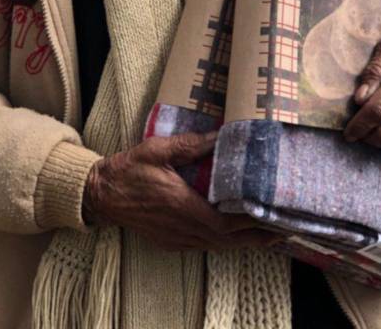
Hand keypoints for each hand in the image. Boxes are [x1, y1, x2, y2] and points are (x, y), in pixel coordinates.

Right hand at [83, 131, 278, 251]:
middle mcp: (181, 227)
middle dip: (254, 237)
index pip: (224, 221)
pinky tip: (232, 236)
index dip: (249, 222)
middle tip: (279, 231)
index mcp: (181, 205)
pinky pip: (202, 245)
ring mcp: (175, 237)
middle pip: (226, 239)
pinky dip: (222, 242)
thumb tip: (221, 135)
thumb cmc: (128, 170)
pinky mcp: (169, 242)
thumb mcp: (158, 150)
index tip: (270, 215)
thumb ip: (191, 145)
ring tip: (265, 235)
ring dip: (240, 242)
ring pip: (215, 245)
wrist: (101, 194)